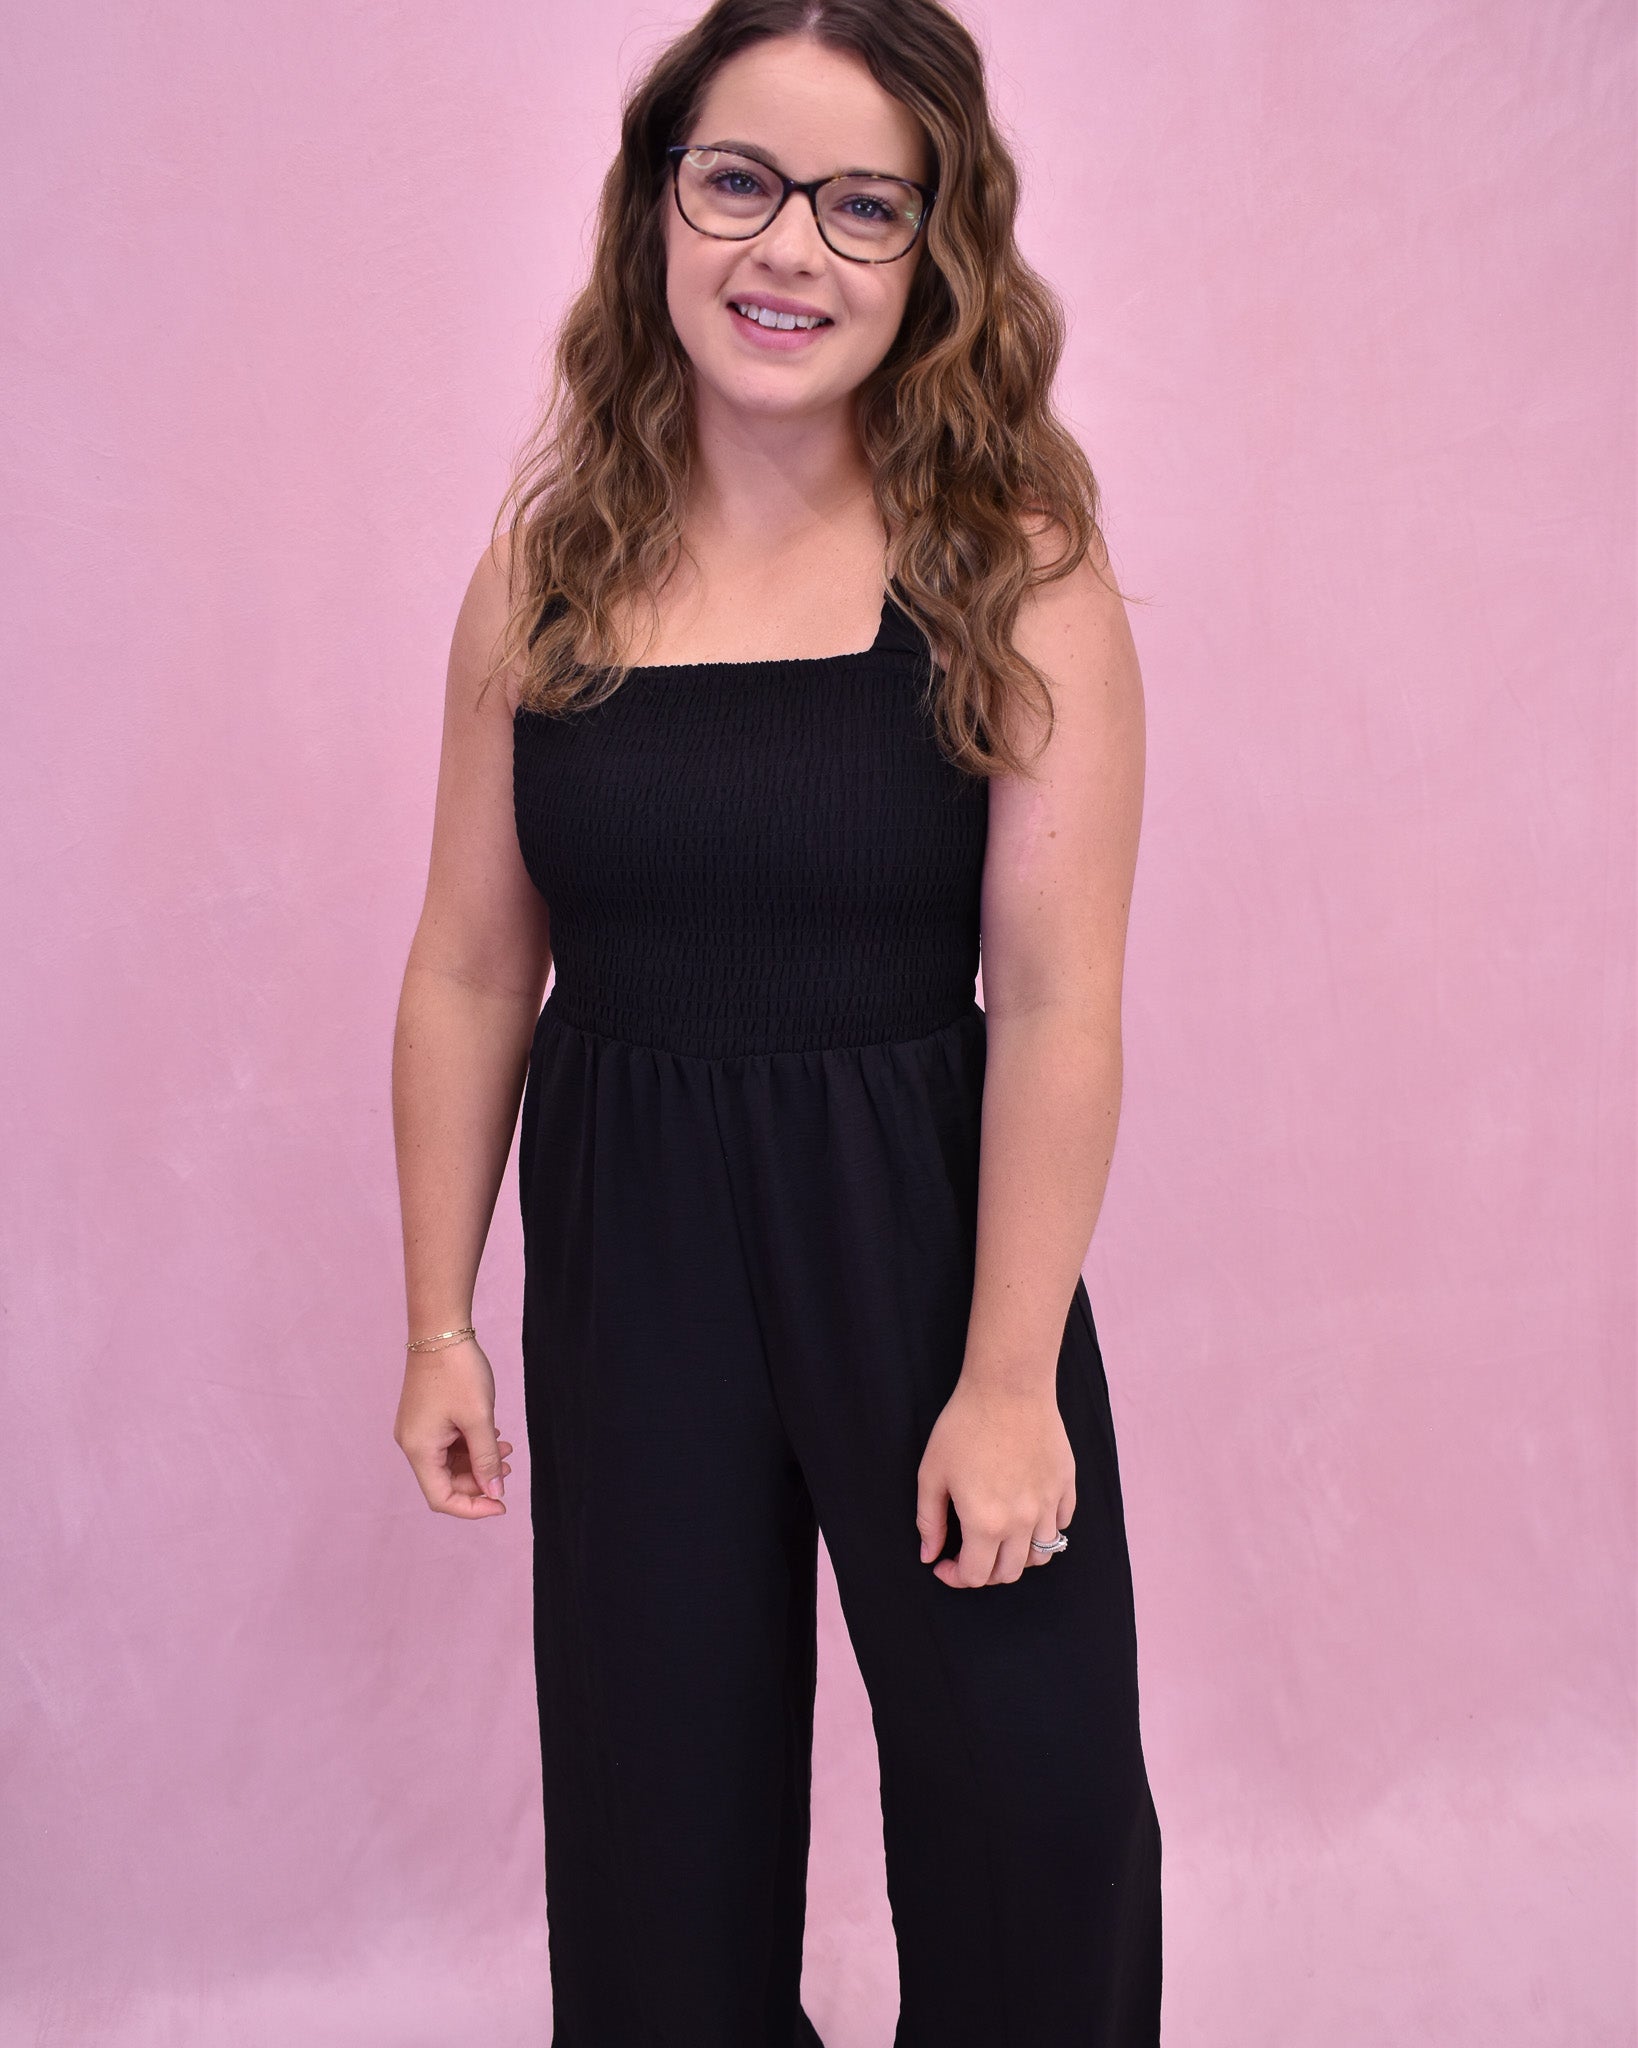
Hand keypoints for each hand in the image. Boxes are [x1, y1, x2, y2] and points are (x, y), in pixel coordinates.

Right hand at [394, 1337, 513, 1518]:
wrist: (440, 1329)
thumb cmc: (458, 1372)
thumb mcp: (479, 1418)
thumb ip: (487, 1459)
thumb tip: (495, 1493)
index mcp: (419, 1449)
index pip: (442, 1498)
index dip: (472, 1507)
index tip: (502, 1504)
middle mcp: (413, 1443)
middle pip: (446, 1481)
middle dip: (479, 1479)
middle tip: (509, 1467)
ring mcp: (418, 1429)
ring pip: (449, 1462)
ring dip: (478, 1460)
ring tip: (506, 1448)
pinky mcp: (426, 1416)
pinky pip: (448, 1443)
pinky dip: (470, 1445)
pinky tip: (492, 1433)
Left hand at [916, 1372, 1074, 1587]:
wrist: (1007, 1387)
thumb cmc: (963, 1426)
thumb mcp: (932, 1473)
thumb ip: (930, 1521)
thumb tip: (930, 1556)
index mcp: (986, 1524)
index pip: (975, 1575)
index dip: (955, 1577)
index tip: (943, 1564)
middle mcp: (1022, 1522)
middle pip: (1010, 1572)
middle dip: (985, 1573)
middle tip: (969, 1553)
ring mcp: (1049, 1505)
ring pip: (1042, 1554)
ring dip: (1018, 1556)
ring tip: (1000, 1539)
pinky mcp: (1066, 1485)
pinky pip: (1062, 1524)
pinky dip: (1045, 1529)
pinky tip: (1027, 1513)